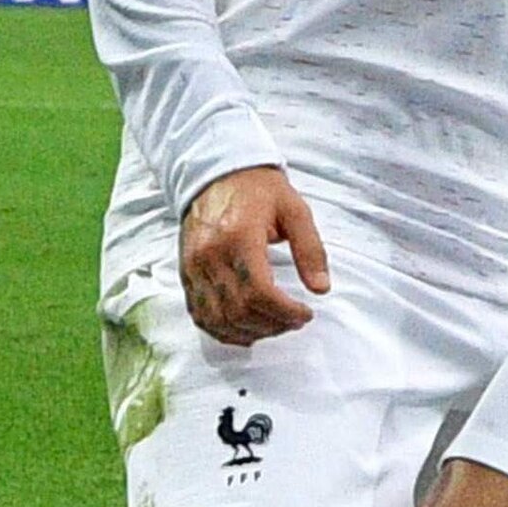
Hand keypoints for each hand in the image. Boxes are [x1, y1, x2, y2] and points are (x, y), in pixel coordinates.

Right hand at [179, 163, 327, 343]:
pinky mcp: (186, 274)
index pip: (258, 292)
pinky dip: (222, 330)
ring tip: (275, 326)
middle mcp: (209, 257)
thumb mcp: (295, 211)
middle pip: (238, 310)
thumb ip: (311, 249)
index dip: (285, 312)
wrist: (216, 175)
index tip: (306, 313)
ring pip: (217, 318)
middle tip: (295, 321)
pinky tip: (246, 330)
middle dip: (272, 324)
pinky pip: (200, 314)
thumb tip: (321, 288)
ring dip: (249, 331)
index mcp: (238, 238)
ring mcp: (193, 268)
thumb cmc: (258, 191)